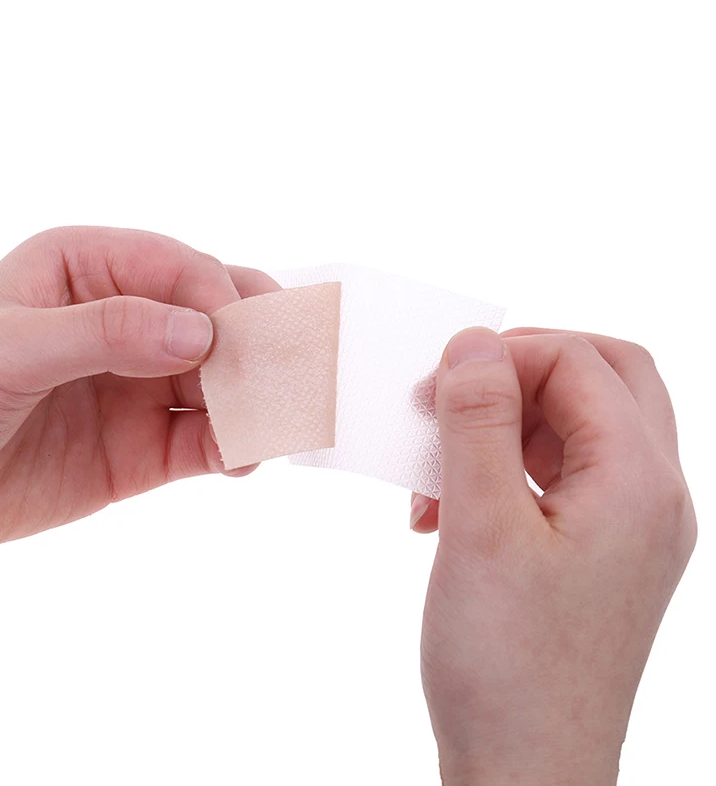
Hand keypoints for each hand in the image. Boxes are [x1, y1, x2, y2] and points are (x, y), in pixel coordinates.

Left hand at [0, 226, 278, 562]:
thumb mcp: (6, 348)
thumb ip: (105, 332)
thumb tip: (201, 333)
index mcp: (87, 271)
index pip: (176, 266)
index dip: (215, 295)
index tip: (234, 335)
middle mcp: (124, 324)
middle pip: (215, 319)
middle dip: (253, 342)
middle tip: (285, 367)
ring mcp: (138, 388)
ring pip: (221, 384)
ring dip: (253, 400)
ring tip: (274, 423)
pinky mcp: (143, 448)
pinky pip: (205, 441)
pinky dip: (235, 447)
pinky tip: (243, 459)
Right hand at [413, 327, 695, 783]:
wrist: (526, 774)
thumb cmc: (506, 667)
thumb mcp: (480, 528)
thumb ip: (477, 422)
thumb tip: (472, 344)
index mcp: (638, 482)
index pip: (579, 363)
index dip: (503, 356)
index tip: (435, 385)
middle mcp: (651, 496)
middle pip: (603, 380)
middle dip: (522, 372)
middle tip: (455, 395)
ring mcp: (630, 526)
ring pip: (578, 426)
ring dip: (505, 426)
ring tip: (441, 467)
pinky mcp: (599, 551)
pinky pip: (560, 475)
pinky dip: (505, 468)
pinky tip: (450, 508)